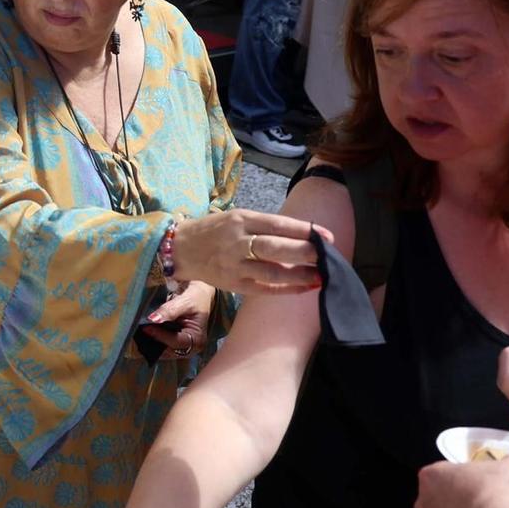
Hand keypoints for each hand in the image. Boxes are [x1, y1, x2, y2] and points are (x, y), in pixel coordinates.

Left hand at [142, 280, 212, 358]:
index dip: (161, 336)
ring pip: (163, 351)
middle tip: (138, 333)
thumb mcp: (184, 301)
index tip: (147, 328)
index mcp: (197, 339)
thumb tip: (153, 319)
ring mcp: (182, 347)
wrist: (198, 295)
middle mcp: (191, 347)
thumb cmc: (195, 297)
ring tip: (138, 335)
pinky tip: (143, 334)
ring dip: (151, 344)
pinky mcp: (174, 344)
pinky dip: (153, 341)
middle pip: (169, 351)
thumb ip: (170, 310)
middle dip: (154, 343)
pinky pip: (161, 346)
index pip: (177, 342)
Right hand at [171, 209, 327, 294]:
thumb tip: (302, 236)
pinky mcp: (233, 284)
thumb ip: (264, 226)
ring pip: (273, 272)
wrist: (181, 249)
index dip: (305, 231)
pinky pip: (264, 289)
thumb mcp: (236, 218)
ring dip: (300, 275)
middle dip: (306, 253)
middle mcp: (238, 242)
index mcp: (240, 221)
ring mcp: (235, 265)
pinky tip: (304, 287)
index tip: (327, 236)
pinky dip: (287, 289)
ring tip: (320, 276)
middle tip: (327, 257)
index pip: (278, 225)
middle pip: (276, 248)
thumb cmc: (214, 230)